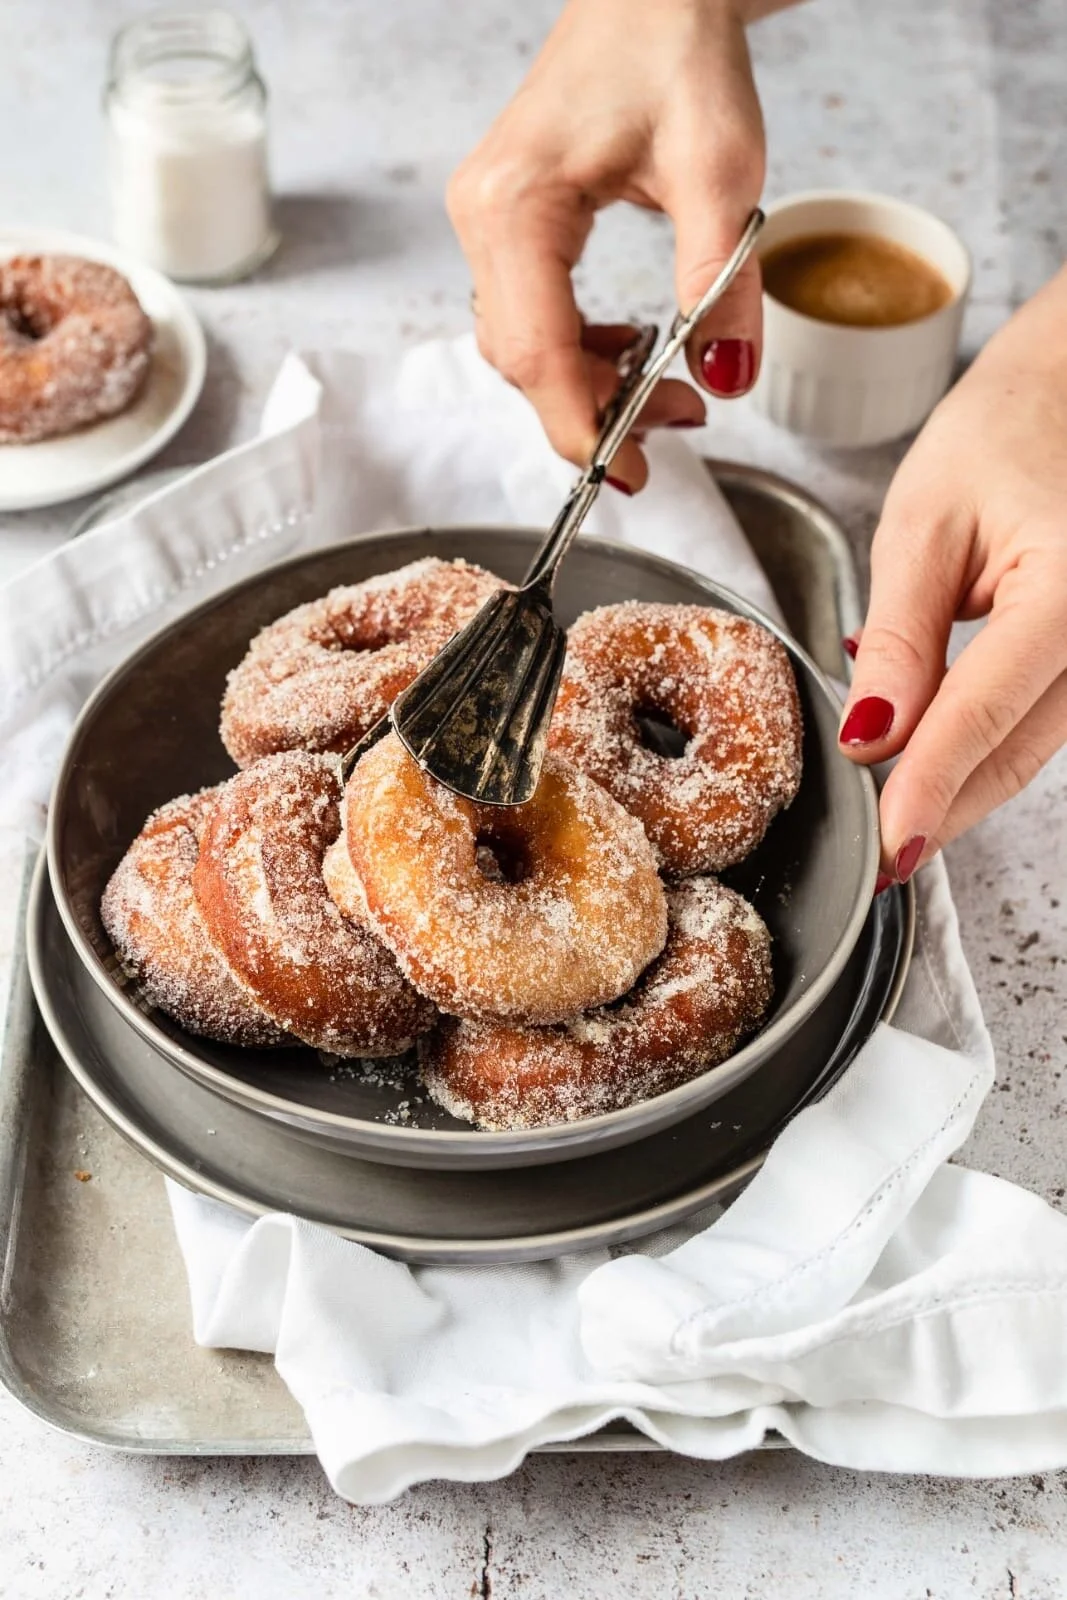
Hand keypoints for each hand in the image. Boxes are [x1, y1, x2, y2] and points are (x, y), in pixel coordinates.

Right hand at [448, 0, 772, 491]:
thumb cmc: (676, 50)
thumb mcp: (722, 171)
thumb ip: (722, 283)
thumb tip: (726, 378)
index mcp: (516, 204)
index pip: (536, 353)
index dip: (582, 427)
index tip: (629, 475)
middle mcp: (481, 217)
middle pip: (521, 362)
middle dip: (593, 412)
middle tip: (677, 425)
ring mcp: (485, 221)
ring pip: (520, 347)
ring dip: (588, 386)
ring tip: (665, 389)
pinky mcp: (505, 224)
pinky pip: (528, 316)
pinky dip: (577, 352)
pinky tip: (629, 350)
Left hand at [839, 267, 1066, 885]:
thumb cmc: (1010, 425)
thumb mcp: (926, 522)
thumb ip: (900, 639)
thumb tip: (872, 737)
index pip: (985, 714)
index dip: (929, 789)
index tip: (888, 848)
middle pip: (1018, 751)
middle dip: (942, 806)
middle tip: (877, 854)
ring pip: (1035, 747)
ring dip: (964, 786)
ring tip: (896, 814)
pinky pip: (1046, 718)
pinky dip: (990, 747)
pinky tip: (937, 762)